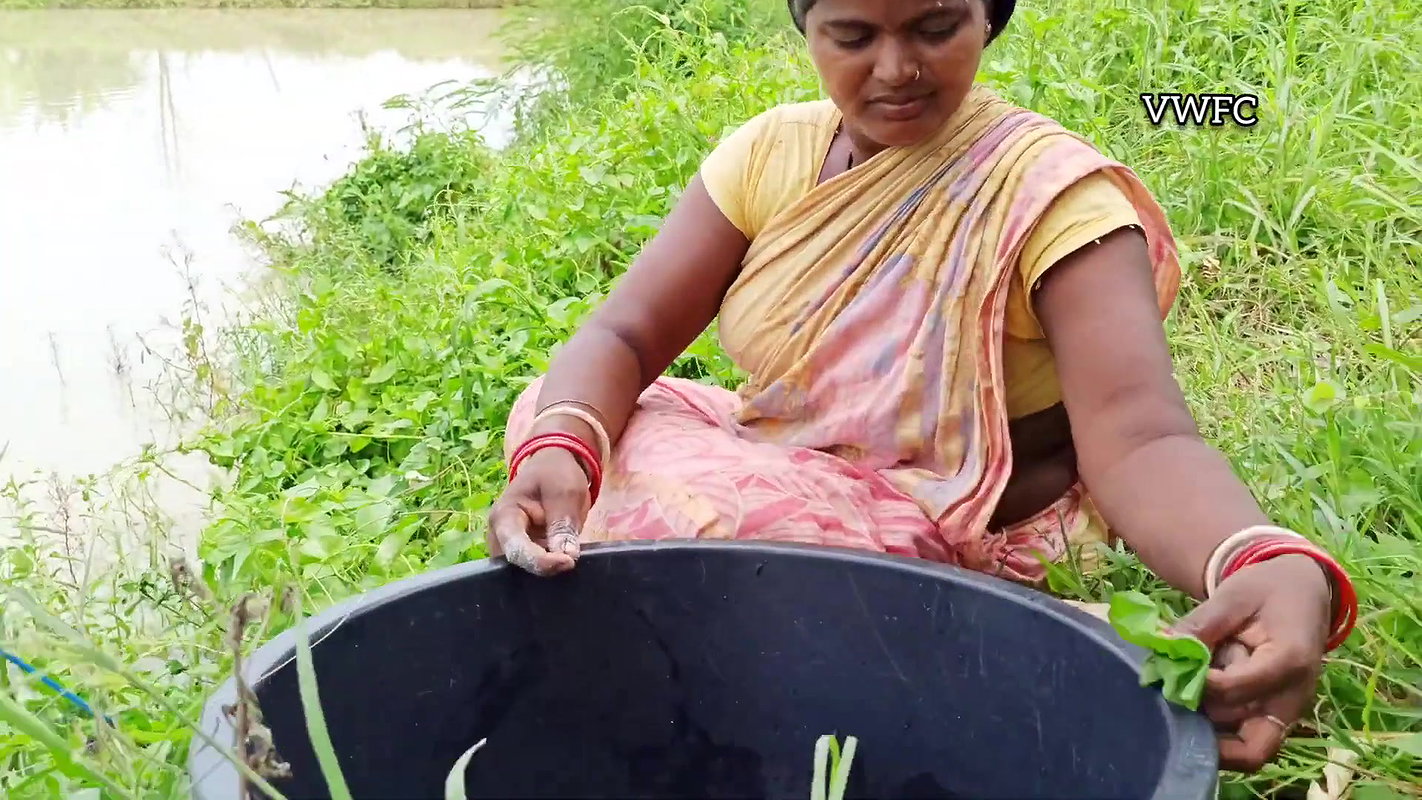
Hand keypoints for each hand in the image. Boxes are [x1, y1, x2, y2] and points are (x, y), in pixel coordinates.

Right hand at [485, 448, 590, 576]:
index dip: (541, 562)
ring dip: (549, 572)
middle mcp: (499, 538)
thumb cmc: (555, 475)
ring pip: (526, 573)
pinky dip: (551, 570)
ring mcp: (509, 549)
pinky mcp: (524, 556)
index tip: (569, 562)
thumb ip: (563, 523)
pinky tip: (567, 565)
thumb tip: (567, 556)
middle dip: (545, 570)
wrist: (552, 469)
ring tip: (570, 563)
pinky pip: (535, 571)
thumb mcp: (564, 491)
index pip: (516, 549)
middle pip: (518, 566)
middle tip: (572, 563)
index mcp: (503, 517)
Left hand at [1170, 555, 1332, 771]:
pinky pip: (1246, 740)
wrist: (1302, 591)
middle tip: (1167, 705)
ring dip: (1209, 734)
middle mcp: (1293, 697)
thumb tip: (1164, 647)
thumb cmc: (1268, 589)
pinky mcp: (1275, 716)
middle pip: (1249, 743)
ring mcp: (1287, 712)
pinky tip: (1190, 704)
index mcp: (1288, 660)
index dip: (1198, 685)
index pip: (1236, 690)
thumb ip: (1200, 625)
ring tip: (1176, 705)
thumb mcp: (1233, 596)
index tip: (1172, 669)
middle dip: (1203, 730)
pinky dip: (1217, 732)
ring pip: (1247, 750)